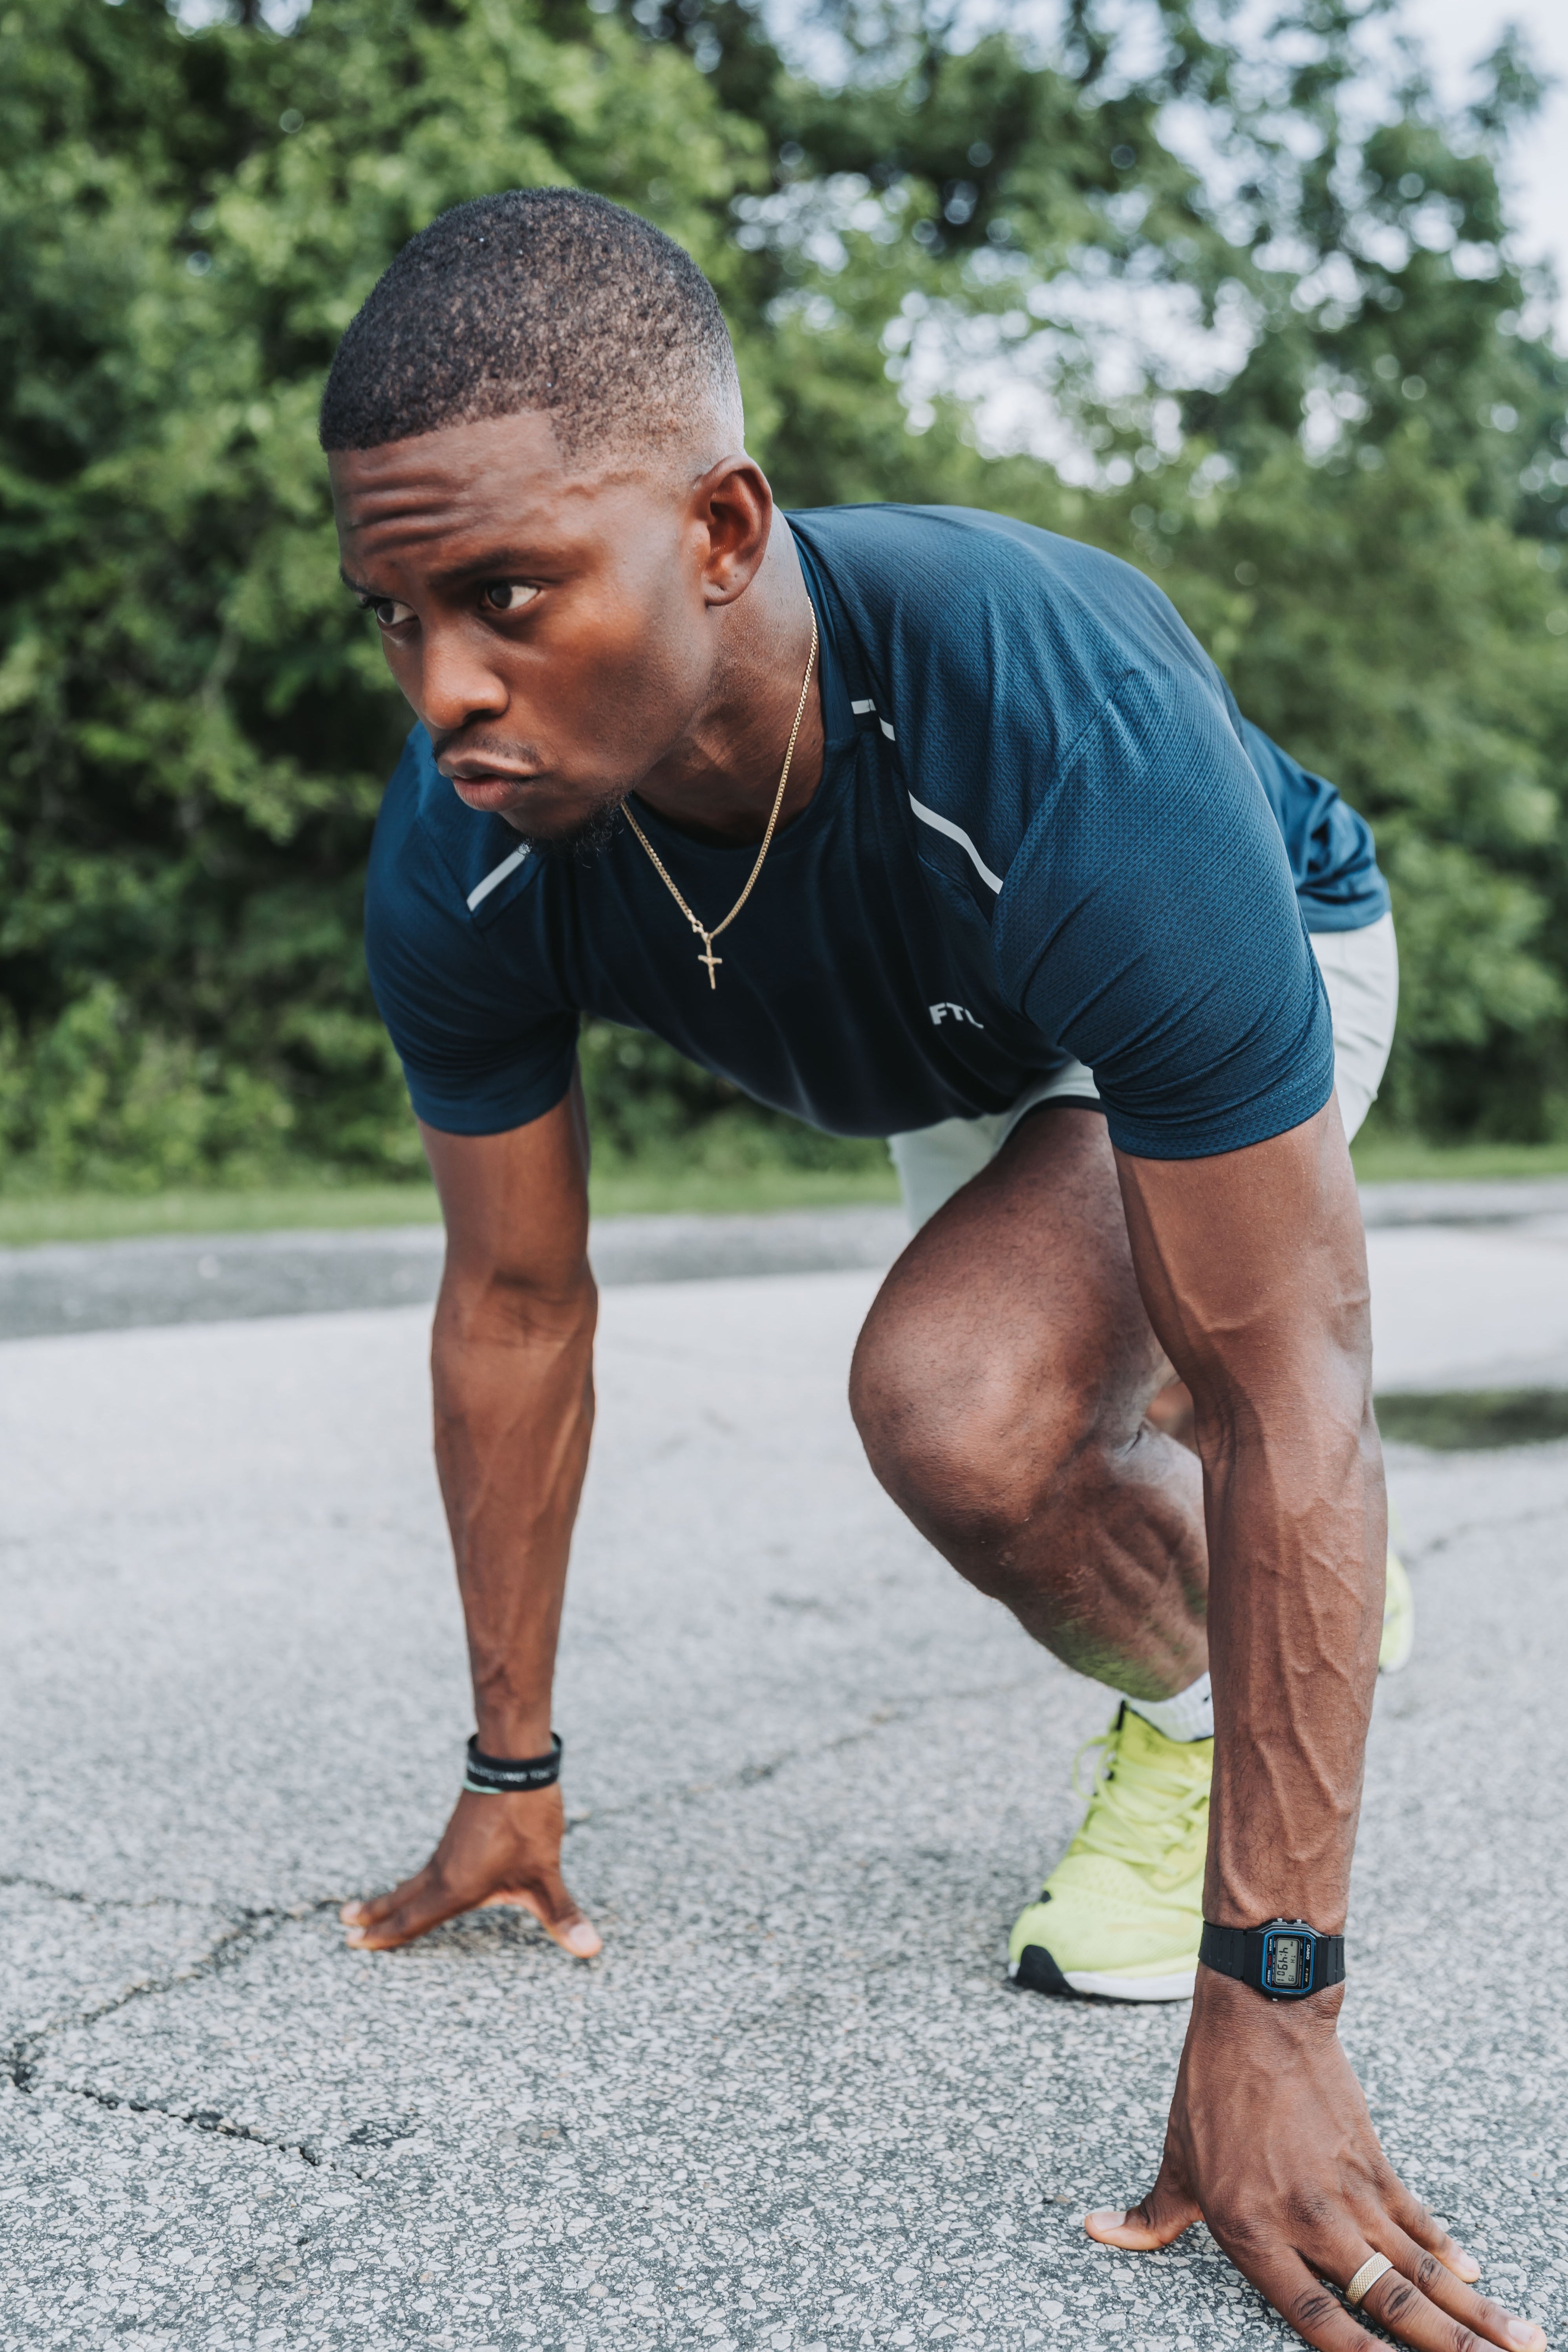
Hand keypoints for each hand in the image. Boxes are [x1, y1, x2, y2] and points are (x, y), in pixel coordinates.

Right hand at [339, 1782, 600, 1957]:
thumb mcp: (546, 1875)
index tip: (355, 1943)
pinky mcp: (458, 1834)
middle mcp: (444, 1870)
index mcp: (456, 1888)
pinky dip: (412, 1880)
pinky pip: (427, 1866)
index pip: (414, 1920)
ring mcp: (449, 1849)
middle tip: (344, 1927)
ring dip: (390, 1897)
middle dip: (376, 1916)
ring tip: (368, 1907)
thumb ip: (563, 1915)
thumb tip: (591, 1949)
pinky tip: (420, 1881)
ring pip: (413, 1881)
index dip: (387, 1935)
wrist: (515, 1764)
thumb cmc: (527, 1821)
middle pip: (403, 1899)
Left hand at [1086, 1969, 1547, 2350]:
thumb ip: (1152, 2214)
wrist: (1258, 2015)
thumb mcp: (1175, 2157)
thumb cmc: (1210, 2090)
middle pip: (1390, 2302)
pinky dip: (1448, 2249)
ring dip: (1473, 2308)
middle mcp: (1307, 2219)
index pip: (1313, 2318)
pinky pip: (1416, 2218)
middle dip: (1450, 2348)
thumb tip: (1100, 2231)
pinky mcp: (1371, 2160)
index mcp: (1253, 2230)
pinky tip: (1477, 2276)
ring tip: (1520, 2339)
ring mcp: (1347, 2191)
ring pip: (1420, 2267)